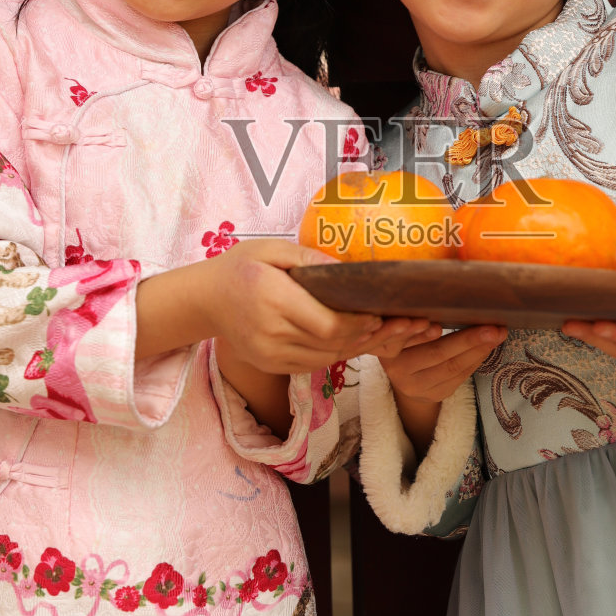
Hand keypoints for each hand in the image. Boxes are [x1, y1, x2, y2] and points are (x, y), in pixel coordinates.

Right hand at [137, 240, 428, 373]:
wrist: (203, 300)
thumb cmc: (241, 267)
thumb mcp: (273, 250)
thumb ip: (310, 261)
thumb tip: (351, 270)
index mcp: (272, 301)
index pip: (327, 324)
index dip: (362, 325)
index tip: (388, 316)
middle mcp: (271, 334)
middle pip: (333, 345)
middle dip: (374, 338)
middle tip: (413, 328)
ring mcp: (270, 355)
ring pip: (328, 358)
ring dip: (362, 348)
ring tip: (399, 336)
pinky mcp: (272, 365)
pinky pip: (315, 364)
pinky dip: (341, 353)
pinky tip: (365, 341)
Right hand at [380, 325, 507, 405]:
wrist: (402, 373)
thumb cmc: (404, 339)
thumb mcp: (400, 329)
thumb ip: (411, 322)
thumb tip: (436, 314)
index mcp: (389, 352)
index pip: (406, 340)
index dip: (425, 334)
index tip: (441, 325)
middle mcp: (400, 374)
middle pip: (438, 355)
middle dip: (469, 340)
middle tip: (493, 328)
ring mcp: (419, 388)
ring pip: (454, 368)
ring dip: (480, 350)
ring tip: (498, 335)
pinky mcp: (435, 395)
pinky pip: (460, 376)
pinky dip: (476, 359)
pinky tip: (488, 347)